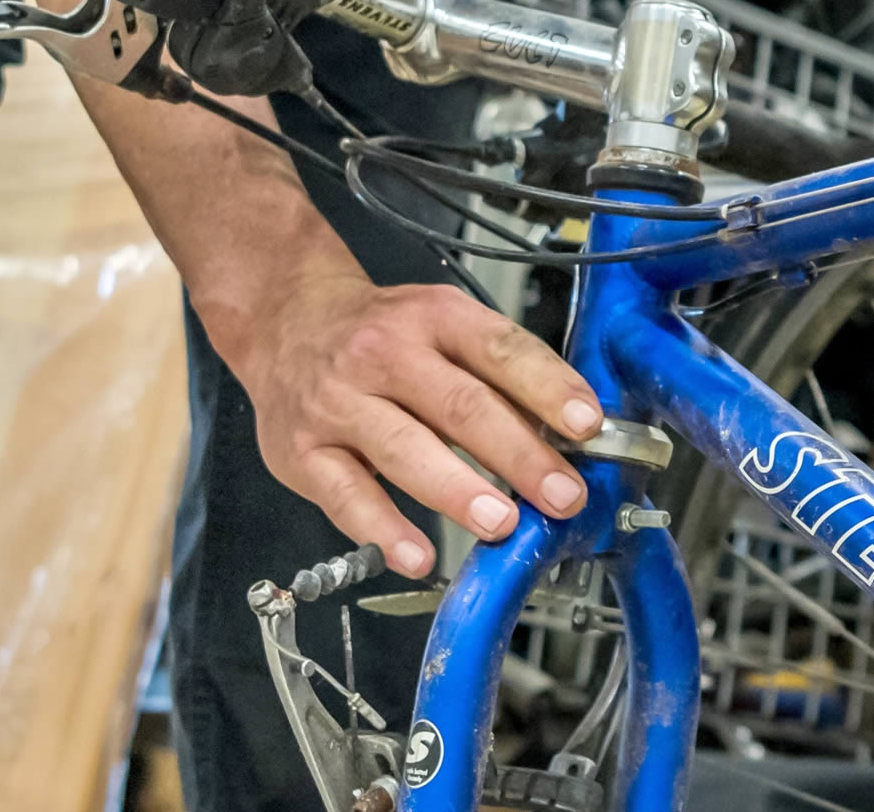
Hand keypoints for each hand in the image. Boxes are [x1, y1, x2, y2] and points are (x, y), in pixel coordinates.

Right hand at [217, 264, 602, 577]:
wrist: (286, 320)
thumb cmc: (381, 333)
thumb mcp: (442, 324)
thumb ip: (497, 372)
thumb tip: (570, 434)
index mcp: (433, 317)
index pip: (499, 349)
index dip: (547, 388)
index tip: (588, 425)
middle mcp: (384, 353)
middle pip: (460, 404)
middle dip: (519, 454)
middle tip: (562, 494)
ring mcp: (340, 402)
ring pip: (405, 448)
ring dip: (459, 491)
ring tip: (503, 523)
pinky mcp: (303, 450)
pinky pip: (346, 495)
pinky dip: (383, 529)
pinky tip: (417, 556)